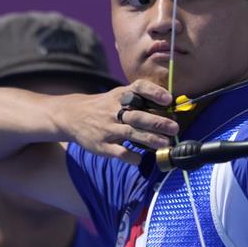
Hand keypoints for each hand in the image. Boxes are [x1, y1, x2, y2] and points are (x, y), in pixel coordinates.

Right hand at [59, 79, 177, 165]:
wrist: (72, 116)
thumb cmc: (105, 106)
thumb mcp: (118, 96)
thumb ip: (140, 99)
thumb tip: (171, 106)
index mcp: (120, 95)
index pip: (139, 88)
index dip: (154, 93)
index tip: (168, 100)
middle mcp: (114, 110)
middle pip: (138, 115)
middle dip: (158, 122)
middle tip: (175, 128)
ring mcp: (107, 128)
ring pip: (131, 134)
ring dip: (150, 139)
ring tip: (166, 144)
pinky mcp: (101, 145)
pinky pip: (119, 152)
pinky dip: (131, 156)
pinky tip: (141, 158)